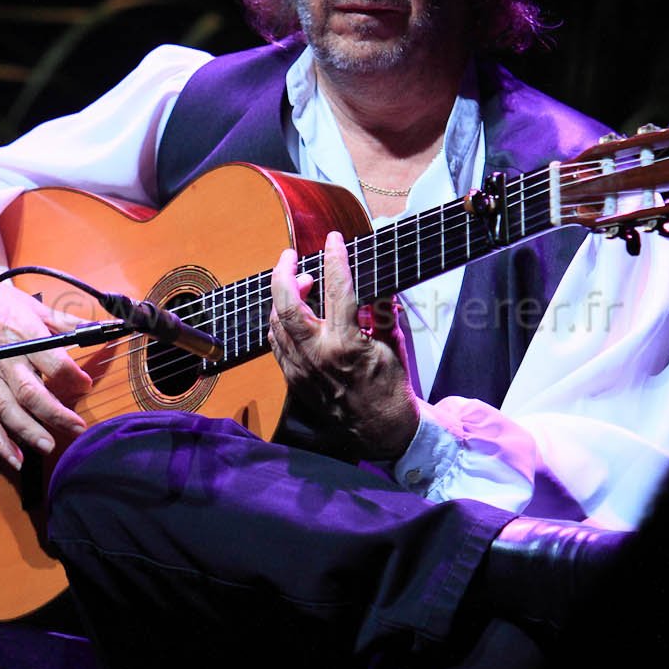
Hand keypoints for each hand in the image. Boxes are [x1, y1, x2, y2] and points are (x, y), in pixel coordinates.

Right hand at [0, 267, 91, 469]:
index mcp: (23, 335)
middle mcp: (4, 360)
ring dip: (28, 432)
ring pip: (6, 411)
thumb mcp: (36, 307)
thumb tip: (101, 329)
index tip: (86, 385)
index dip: (72, 376)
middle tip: (77, 428)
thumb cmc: (1, 303)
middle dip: (55, 414)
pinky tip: (15, 458)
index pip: (52, 362)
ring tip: (48, 446)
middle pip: (30, 393)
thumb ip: (67, 323)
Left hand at [268, 231, 419, 459]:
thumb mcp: (393, 342)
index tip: (334, 239)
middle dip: (284, 273)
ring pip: (276, 323)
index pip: (336, 288)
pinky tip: (292, 314)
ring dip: (282, 298)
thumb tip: (375, 279)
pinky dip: (280, 323)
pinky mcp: (294, 380)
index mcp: (346, 343)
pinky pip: (276, 343)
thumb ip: (379, 309)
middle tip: (290, 256)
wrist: (382, 428)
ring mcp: (301, 369)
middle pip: (286, 304)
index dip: (335, 258)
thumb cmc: (391, 386)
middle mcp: (318, 355)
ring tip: (300, 285)